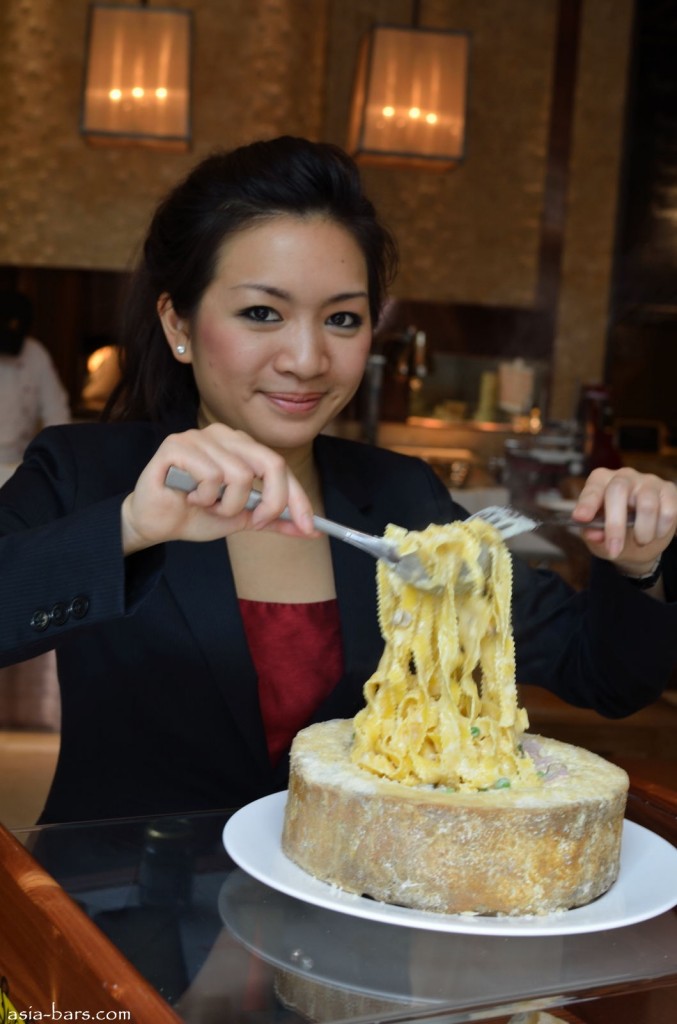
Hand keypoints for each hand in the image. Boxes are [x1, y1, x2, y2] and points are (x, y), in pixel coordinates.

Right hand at [121, 424, 315, 553]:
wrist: (157, 524)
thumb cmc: (197, 514)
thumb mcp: (242, 520)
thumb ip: (273, 520)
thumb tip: (310, 529)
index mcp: (241, 445)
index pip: (280, 465)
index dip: (297, 497)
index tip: (310, 526)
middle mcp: (223, 434)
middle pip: (270, 462)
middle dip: (272, 501)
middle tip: (255, 521)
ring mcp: (199, 436)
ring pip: (239, 475)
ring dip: (226, 505)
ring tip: (207, 506)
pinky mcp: (175, 445)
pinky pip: (210, 475)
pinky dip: (204, 497)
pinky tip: (190, 497)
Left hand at [571, 467, 676, 573]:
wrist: (641, 541)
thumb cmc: (613, 533)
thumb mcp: (598, 539)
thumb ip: (593, 535)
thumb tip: (594, 534)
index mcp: (601, 482)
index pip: (593, 488)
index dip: (587, 503)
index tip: (581, 517)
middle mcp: (624, 476)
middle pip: (618, 490)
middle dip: (615, 524)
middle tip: (614, 549)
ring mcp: (648, 481)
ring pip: (646, 504)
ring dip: (642, 531)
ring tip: (640, 541)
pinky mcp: (668, 491)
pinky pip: (668, 510)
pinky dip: (661, 529)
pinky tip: (656, 534)